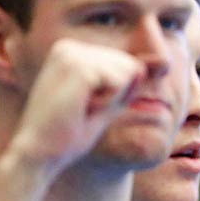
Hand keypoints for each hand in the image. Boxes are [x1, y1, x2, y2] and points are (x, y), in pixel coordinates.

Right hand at [7, 39, 145, 177]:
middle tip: (83, 111)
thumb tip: (162, 67)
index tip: (86, 107)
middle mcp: (69, 47)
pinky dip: (107, 103)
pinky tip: (82, 109)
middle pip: (129, 65)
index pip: (125, 64)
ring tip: (81, 110)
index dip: (118, 94)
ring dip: (110, 100)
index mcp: (71, 52)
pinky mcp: (77, 67)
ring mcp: (71, 54)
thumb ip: (126, 87)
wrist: (37, 154)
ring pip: (126, 73)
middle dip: (116, 96)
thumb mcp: (105, 105)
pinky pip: (119, 82)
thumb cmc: (66, 136)